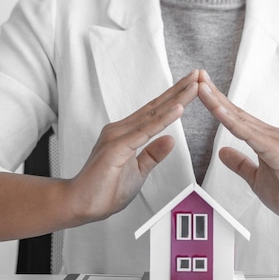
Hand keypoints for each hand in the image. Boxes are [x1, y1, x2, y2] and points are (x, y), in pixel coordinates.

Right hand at [67, 70, 199, 222]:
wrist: (80, 204)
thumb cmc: (104, 190)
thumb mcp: (138, 171)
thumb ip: (152, 155)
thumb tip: (171, 140)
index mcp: (125, 134)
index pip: (155, 112)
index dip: (174, 98)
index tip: (192, 86)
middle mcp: (120, 130)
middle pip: (156, 107)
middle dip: (178, 90)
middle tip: (198, 74)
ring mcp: (117, 136)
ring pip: (153, 114)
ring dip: (176, 99)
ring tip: (194, 86)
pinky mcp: (117, 147)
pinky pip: (146, 131)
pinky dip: (164, 119)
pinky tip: (178, 108)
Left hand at [197, 70, 278, 224]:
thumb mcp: (256, 179)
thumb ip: (240, 164)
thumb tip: (223, 152)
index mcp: (264, 140)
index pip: (236, 118)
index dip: (218, 103)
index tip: (201, 89)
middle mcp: (270, 135)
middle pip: (236, 112)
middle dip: (215, 94)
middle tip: (197, 76)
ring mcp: (274, 140)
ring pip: (239, 119)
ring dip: (218, 102)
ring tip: (201, 87)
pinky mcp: (276, 150)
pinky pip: (248, 134)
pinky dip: (231, 121)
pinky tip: (218, 110)